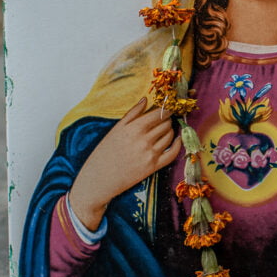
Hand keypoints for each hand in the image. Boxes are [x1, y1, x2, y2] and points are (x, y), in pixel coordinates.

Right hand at [69, 98, 180, 230]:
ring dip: (170, 130)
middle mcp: (144, 140)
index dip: (166, 110)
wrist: (99, 178)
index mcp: (134, 128)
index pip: (159, 114)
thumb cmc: (105, 152)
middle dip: (167, 120)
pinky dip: (177, 145)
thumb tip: (145, 99)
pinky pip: (172, 153)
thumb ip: (132, 113)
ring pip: (170, 136)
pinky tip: (177, 140)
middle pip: (166, 124)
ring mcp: (150, 154)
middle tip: (163, 120)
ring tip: (164, 130)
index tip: (167, 109)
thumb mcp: (116, 129)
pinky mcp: (153, 167)